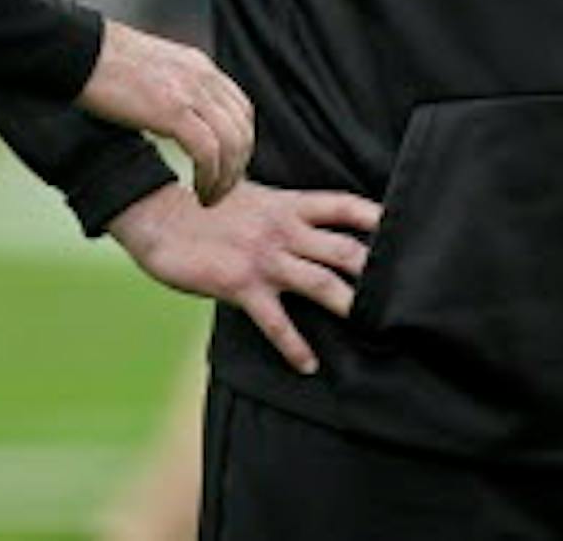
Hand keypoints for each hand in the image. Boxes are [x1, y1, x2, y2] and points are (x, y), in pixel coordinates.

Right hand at [77, 22, 254, 205]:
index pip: (241, 110)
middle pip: (243, 129)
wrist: (80, 50)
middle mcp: (203, 77)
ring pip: (233, 144)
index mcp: (200, 66)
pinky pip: (208, 151)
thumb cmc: (104, 64)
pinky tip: (199, 192)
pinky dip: (210, 177)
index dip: (239, 145)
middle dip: (237, 167)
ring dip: (227, 179)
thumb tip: (178, 119)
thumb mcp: (154, 70)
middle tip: (219, 191)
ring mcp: (190, 92)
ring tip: (209, 198)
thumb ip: (174, 89)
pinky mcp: (172, 109)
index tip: (224, 170)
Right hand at [108, 180, 381, 375]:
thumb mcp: (251, 195)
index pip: (343, 205)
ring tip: (371, 327)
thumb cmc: (204, 207)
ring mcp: (264, 257)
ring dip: (349, 306)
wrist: (158, 215)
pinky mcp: (241, 284)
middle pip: (344, 248)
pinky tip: (309, 365)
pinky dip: (296, 347)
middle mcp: (282, 229)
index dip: (375, 217)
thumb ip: (282, 210)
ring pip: (321, 283)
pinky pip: (277, 321)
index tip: (404, 230)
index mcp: (287, 205)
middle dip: (374, 271)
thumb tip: (307, 223)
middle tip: (401, 295)